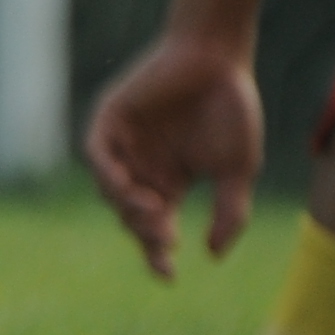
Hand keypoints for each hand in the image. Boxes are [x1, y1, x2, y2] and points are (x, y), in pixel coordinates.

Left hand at [84, 31, 267, 282]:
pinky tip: (126, 186)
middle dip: (146, 232)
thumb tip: (214, 255)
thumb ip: (230, 212)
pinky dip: (106, 173)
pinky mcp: (110, 118)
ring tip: (153, 211)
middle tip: (166, 236)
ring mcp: (124, 144)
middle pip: (130, 216)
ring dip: (127, 207)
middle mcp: (141, 168)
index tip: (167, 275)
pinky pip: (96, 154)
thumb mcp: (237, 170)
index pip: (155, 229)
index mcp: (168, 184)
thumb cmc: (232, 111)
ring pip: (110, 190)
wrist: (219, 59)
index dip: (157, 254)